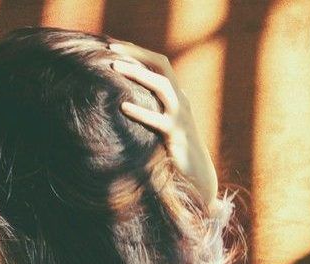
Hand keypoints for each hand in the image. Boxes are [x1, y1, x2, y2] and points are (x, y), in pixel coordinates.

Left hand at [107, 40, 218, 210]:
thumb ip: (153, 105)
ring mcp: (180, 116)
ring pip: (162, 86)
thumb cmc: (175, 147)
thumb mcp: (165, 121)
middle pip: (162, 66)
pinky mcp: (176, 135)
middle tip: (111, 50)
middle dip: (137, 54)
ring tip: (114, 67)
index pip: (159, 62)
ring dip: (138, 74)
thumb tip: (124, 95)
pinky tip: (123, 106)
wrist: (198, 173)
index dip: (138, 52)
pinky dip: (140, 111)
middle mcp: (181, 99)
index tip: (114, 45)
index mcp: (177, 94)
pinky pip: (157, 120)